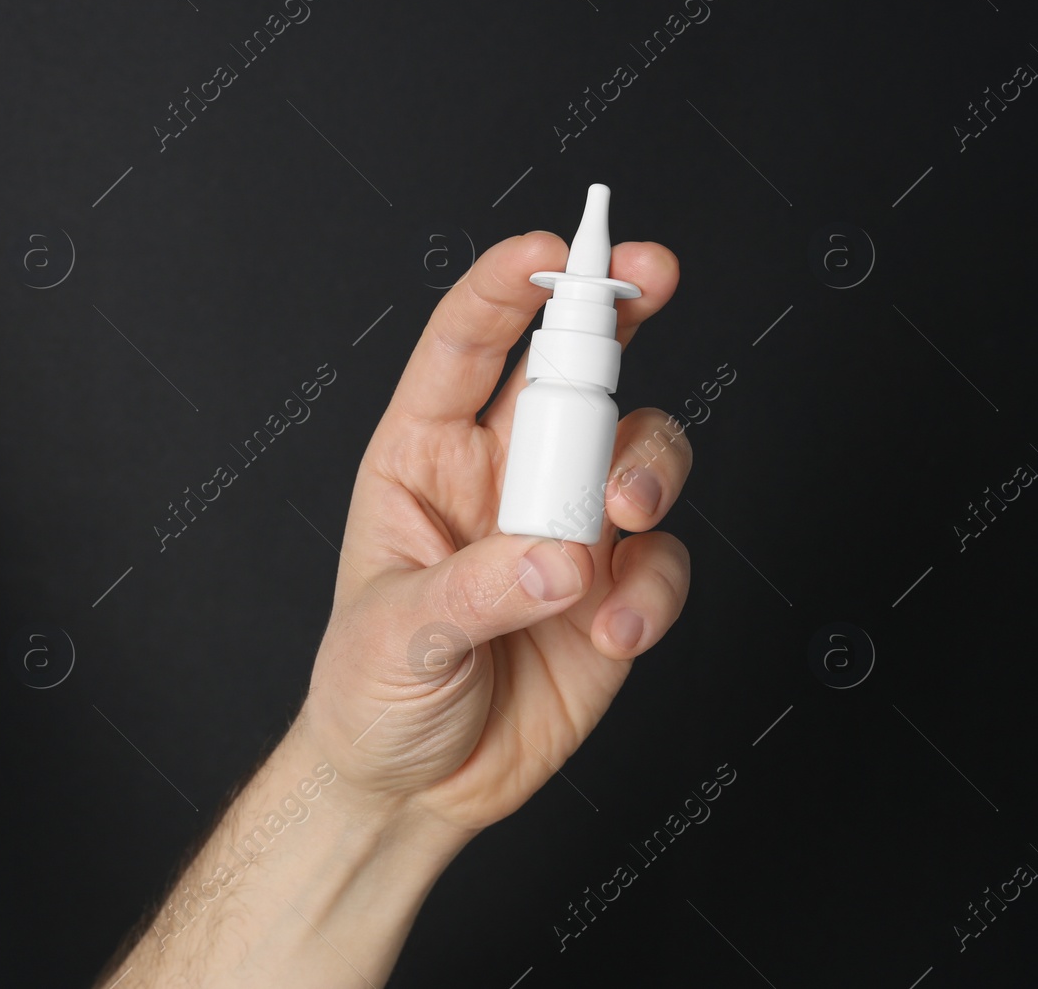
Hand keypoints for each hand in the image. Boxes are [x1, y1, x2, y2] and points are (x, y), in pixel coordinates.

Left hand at [299, 231, 691, 835]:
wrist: (416, 788)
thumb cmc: (372, 695)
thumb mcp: (395, 639)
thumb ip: (476, 591)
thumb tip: (564, 558)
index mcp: (425, 454)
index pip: (467, 344)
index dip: (508, 284)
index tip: (554, 250)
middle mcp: (505, 474)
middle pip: (576, 368)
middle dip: (618, 311)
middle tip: (653, 275)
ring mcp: (570, 527)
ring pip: (641, 449)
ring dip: (649, 466)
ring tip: (625, 516)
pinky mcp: (618, 588)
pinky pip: (665, 560)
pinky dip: (654, 589)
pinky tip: (613, 630)